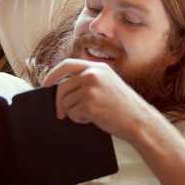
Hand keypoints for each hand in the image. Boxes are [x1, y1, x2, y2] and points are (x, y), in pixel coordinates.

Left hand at [42, 58, 158, 140]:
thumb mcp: (109, 83)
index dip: (54, 73)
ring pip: (65, 101)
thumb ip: (90, 79)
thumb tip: (63, 86)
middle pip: (62, 86)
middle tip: (60, 113)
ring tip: (89, 115)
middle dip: (59, 102)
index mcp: (98, 67)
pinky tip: (91, 120)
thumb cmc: (123, 106)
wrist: (138, 120)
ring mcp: (90, 88)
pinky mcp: (89, 104)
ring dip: (72, 112)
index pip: (67, 64)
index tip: (45, 83)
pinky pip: (71, 113)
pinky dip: (78, 120)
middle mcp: (93, 74)